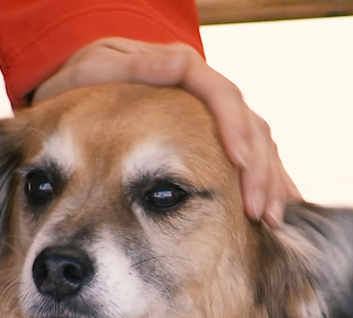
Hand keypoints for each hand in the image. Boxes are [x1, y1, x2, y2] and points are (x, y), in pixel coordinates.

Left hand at [33, 38, 301, 226]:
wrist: (78, 88)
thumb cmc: (79, 82)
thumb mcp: (95, 70)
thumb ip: (135, 68)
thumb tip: (181, 61)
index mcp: (180, 69)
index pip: (221, 94)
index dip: (234, 127)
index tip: (237, 162)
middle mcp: (204, 93)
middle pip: (249, 125)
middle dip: (258, 169)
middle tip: (257, 210)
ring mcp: (212, 117)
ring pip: (257, 144)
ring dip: (268, 182)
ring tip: (270, 220)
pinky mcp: (213, 140)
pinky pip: (249, 160)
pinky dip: (264, 184)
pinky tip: (274, 211)